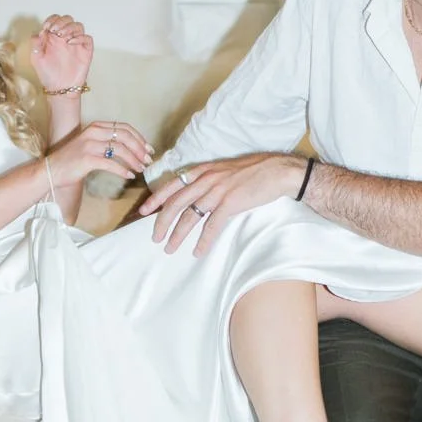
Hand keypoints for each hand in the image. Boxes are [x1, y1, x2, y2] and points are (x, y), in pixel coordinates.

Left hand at [31, 15, 92, 95]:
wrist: (59, 88)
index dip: (52, 19)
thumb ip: (36, 43)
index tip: (46, 27)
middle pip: (68, 19)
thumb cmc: (47, 74)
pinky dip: (80, 37)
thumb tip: (40, 31)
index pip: (55, 20)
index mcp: (53, 37)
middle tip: (55, 31)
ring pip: (78, 26)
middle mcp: (65, 38)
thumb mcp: (36, 58)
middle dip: (61, 21)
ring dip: (70, 27)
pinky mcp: (85, 51)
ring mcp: (76, 44)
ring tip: (62, 36)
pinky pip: (87, 38)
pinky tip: (70, 43)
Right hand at [47, 120, 152, 189]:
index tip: (148, 148)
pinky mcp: (88, 159)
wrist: (52, 170)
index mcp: (96, 126)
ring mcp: (90, 145)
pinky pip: (112, 164)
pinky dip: (123, 170)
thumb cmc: (73, 160)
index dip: (139, 138)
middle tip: (148, 160)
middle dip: (140, 148)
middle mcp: (94, 132)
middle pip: (125, 136)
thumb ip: (107, 142)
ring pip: (120, 150)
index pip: (124, 127)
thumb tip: (131, 148)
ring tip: (141, 169)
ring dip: (134, 160)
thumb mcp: (90, 144)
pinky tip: (129, 176)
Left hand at [139, 153, 307, 256]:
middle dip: (162, 222)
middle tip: (155, 238)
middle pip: (175, 203)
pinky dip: (203, 241)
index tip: (144, 211)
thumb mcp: (225, 170)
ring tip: (170, 248)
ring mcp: (218, 191)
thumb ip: (208, 179)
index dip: (156, 199)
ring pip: (190, 216)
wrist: (277, 171)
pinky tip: (198, 251)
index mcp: (203, 171)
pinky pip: (212, 225)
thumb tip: (196, 193)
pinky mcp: (230, 203)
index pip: (172, 185)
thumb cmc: (254, 171)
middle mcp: (206, 179)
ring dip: (178, 234)